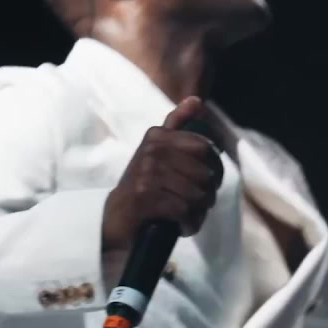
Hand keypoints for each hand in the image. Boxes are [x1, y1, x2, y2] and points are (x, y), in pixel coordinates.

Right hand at [102, 97, 224, 252]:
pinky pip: (183, 210)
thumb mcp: (156, 152)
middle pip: (204, 173)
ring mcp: (146, 174)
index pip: (205, 148)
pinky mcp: (144, 199)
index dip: (214, 169)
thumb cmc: (141, 187)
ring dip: (198, 212)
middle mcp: (151, 151)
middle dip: (207, 194)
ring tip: (189, 216)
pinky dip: (188, 223)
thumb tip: (196, 101)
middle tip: (198, 205)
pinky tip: (182, 227)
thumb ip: (176, 125)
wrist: (113, 219)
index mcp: (157, 136)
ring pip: (196, 194)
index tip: (208, 184)